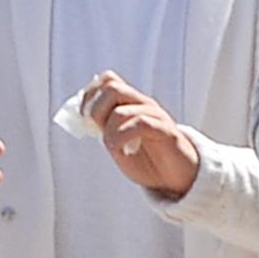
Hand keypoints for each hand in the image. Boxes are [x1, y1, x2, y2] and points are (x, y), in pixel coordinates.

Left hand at [84, 72, 200, 198]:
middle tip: (96, 131)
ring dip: (108, 132)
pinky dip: (122, 138)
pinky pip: (140, 124)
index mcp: (132, 103)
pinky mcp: (165, 131)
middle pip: (112, 88)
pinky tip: (122, 151)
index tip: (84, 117)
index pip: (109, 79)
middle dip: (95, 110)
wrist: (176, 178)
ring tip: (112, 147)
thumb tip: (82, 116)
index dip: (90, 94)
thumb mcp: (118, 142)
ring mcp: (155, 115)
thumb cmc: (148, 160)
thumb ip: (103, 127)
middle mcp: (143, 104)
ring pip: (121, 111)